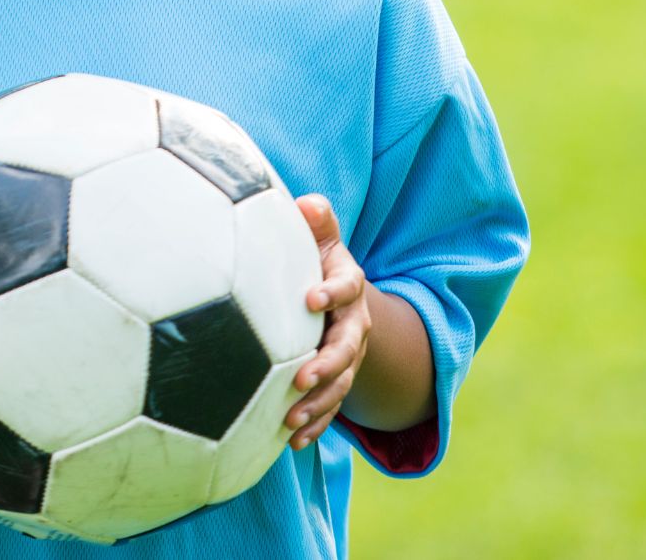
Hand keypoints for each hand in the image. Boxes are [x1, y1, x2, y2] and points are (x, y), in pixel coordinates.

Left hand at [286, 194, 371, 449]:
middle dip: (327, 364)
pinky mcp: (336, 380)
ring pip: (340, 384)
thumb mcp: (321, 237)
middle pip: (348, 347)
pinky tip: (293, 440)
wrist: (334, 295)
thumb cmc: (315, 259)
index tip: (309, 298)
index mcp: (347, 285)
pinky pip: (331, 407)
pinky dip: (316, 425)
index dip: (332, 292)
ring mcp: (348, 356)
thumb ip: (318, 221)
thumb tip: (308, 204)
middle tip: (301, 377)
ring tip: (291, 418)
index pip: (347, 287)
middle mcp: (354, 324)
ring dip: (318, 403)